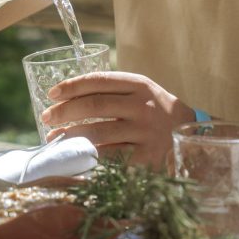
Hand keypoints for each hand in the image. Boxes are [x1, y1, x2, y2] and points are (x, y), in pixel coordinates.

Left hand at [41, 71, 194, 170]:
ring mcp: (145, 133)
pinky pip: (110, 158)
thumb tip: (65, 99)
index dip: (71, 86)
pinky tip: (75, 157)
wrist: (191, 134)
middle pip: (95, 105)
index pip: (98, 80)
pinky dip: (88, 158)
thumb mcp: (141, 92)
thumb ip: (112, 90)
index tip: (51, 94)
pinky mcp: (146, 158)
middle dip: (64, 112)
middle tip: (46, 118)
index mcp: (139, 85)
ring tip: (54, 139)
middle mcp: (143, 106)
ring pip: (98, 133)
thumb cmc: (155, 111)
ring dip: (70, 137)